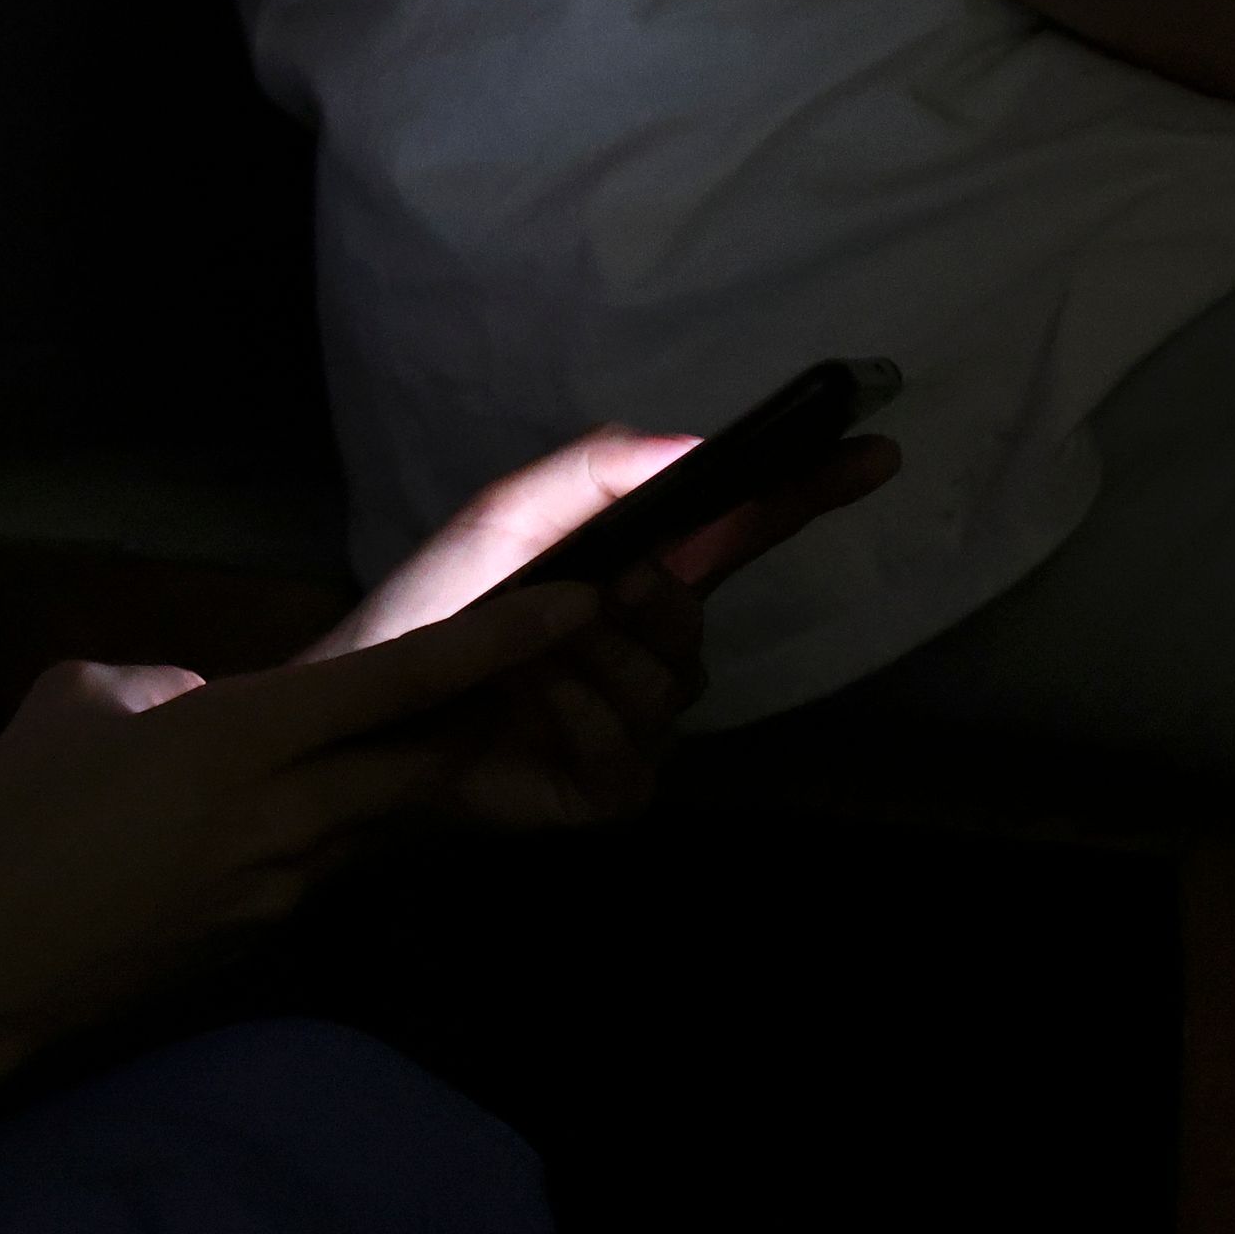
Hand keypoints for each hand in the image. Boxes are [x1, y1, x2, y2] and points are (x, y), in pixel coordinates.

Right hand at [0, 588, 600, 1070]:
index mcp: (241, 737)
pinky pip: (324, 857)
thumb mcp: (80, 701)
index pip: (402, 681)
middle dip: (493, 715)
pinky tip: (293, 807)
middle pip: (429, 760)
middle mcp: (288, 815)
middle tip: (549, 665)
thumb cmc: (10, 818)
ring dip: (419, 772)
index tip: (581, 603)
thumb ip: (167, 688)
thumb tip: (202, 704)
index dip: (500, 641)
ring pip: (382, 812)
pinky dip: (339, 820)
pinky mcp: (260, 930)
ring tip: (442, 726)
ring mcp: (282, 884)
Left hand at [295, 428, 902, 828]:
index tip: (872, 454)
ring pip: (670, 689)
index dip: (807, 494)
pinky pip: (632, 756)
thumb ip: (592, 471)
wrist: (362, 714)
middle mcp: (648, 651)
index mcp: (635, 576)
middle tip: (595, 594)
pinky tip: (534, 708)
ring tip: (526, 659)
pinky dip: (581, 721)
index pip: (743, 533)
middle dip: (655, 604)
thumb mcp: (504, 521)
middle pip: (702, 620)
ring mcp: (635, 726)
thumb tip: (693, 443)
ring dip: (596, 664)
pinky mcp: (609, 789)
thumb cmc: (432, 612)